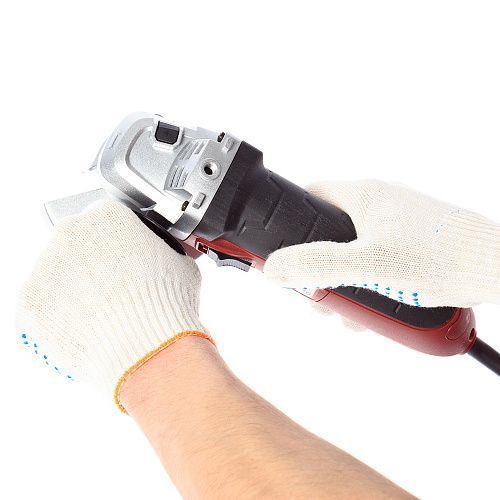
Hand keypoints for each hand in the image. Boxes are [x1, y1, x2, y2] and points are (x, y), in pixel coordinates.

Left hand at [17, 201, 212, 410]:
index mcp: (108, 215)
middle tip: (115, 287)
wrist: (147, 348)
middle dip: (94, 263)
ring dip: (76, 288)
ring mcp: (45, 267)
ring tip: (104, 313)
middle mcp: (71, 233)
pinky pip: (45, 305)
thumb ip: (163, 252)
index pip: (109, 220)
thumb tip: (162, 259)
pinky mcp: (29, 303)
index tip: (125, 258)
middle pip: (79, 243)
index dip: (120, 242)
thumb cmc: (165, 305)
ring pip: (59, 274)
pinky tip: (87, 326)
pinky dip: (61, 315)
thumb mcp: (181, 264)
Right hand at [265, 180, 499, 307]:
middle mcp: (379, 204)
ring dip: (345, 283)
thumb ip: (317, 265)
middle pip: (331, 232)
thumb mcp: (367, 264)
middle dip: (320, 268)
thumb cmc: (438, 258)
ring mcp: (397, 222)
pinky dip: (369, 283)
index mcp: (364, 196)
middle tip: (320, 297)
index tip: (289, 253)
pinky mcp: (413, 242)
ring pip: (354, 250)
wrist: (495, 267)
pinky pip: (378, 260)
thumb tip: (274, 267)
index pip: (312, 196)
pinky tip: (375, 310)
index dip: (292, 223)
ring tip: (348, 315)